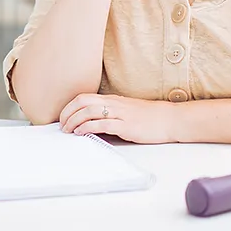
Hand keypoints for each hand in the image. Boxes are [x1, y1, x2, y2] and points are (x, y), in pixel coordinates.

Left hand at [59, 93, 177, 144]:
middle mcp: (114, 104)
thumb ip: (110, 113)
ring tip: (68, 130)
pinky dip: (88, 128)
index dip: (69, 106)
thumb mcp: (126, 110)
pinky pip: (102, 124)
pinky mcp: (125, 126)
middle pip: (82, 102)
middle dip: (67, 113)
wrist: (169, 119)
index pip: (84, 97)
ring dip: (74, 121)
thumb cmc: (149, 117)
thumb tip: (93, 123)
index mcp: (112, 99)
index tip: (63, 117)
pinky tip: (81, 133)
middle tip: (61, 125)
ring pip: (89, 112)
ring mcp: (119, 114)